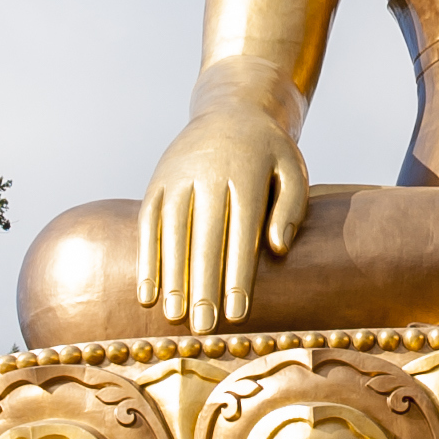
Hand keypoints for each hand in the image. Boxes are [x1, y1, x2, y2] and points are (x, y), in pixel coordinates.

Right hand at [139, 105, 307, 333]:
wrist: (231, 109)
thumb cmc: (268, 152)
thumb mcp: (292, 169)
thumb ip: (290, 207)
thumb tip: (278, 248)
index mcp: (245, 173)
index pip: (241, 231)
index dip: (237, 274)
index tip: (237, 313)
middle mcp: (207, 174)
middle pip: (204, 237)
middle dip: (203, 285)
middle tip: (204, 328)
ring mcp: (177, 177)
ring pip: (171, 234)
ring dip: (172, 277)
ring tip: (176, 317)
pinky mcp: (157, 183)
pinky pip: (147, 225)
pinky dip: (146, 260)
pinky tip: (147, 294)